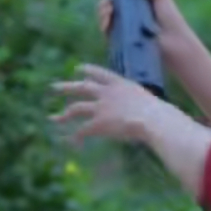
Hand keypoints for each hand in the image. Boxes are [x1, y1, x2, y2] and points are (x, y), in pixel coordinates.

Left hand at [50, 63, 173, 145]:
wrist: (153, 120)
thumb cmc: (158, 113)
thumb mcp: (146, 99)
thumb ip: (136, 101)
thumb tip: (139, 107)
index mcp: (119, 84)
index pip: (99, 73)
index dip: (87, 70)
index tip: (77, 68)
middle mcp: (106, 93)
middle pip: (81, 87)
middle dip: (66, 87)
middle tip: (53, 87)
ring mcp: (100, 107)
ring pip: (75, 108)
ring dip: (63, 115)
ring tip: (52, 118)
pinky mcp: (98, 123)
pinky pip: (82, 130)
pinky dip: (75, 137)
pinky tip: (71, 142)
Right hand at [97, 0, 188, 41]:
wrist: (174, 42)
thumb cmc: (170, 18)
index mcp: (135, 3)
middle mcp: (127, 15)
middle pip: (106, 6)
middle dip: (104, 2)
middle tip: (109, 2)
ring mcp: (122, 28)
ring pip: (103, 17)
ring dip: (102, 12)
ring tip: (109, 10)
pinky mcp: (120, 41)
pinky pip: (106, 31)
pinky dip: (103, 24)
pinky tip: (108, 21)